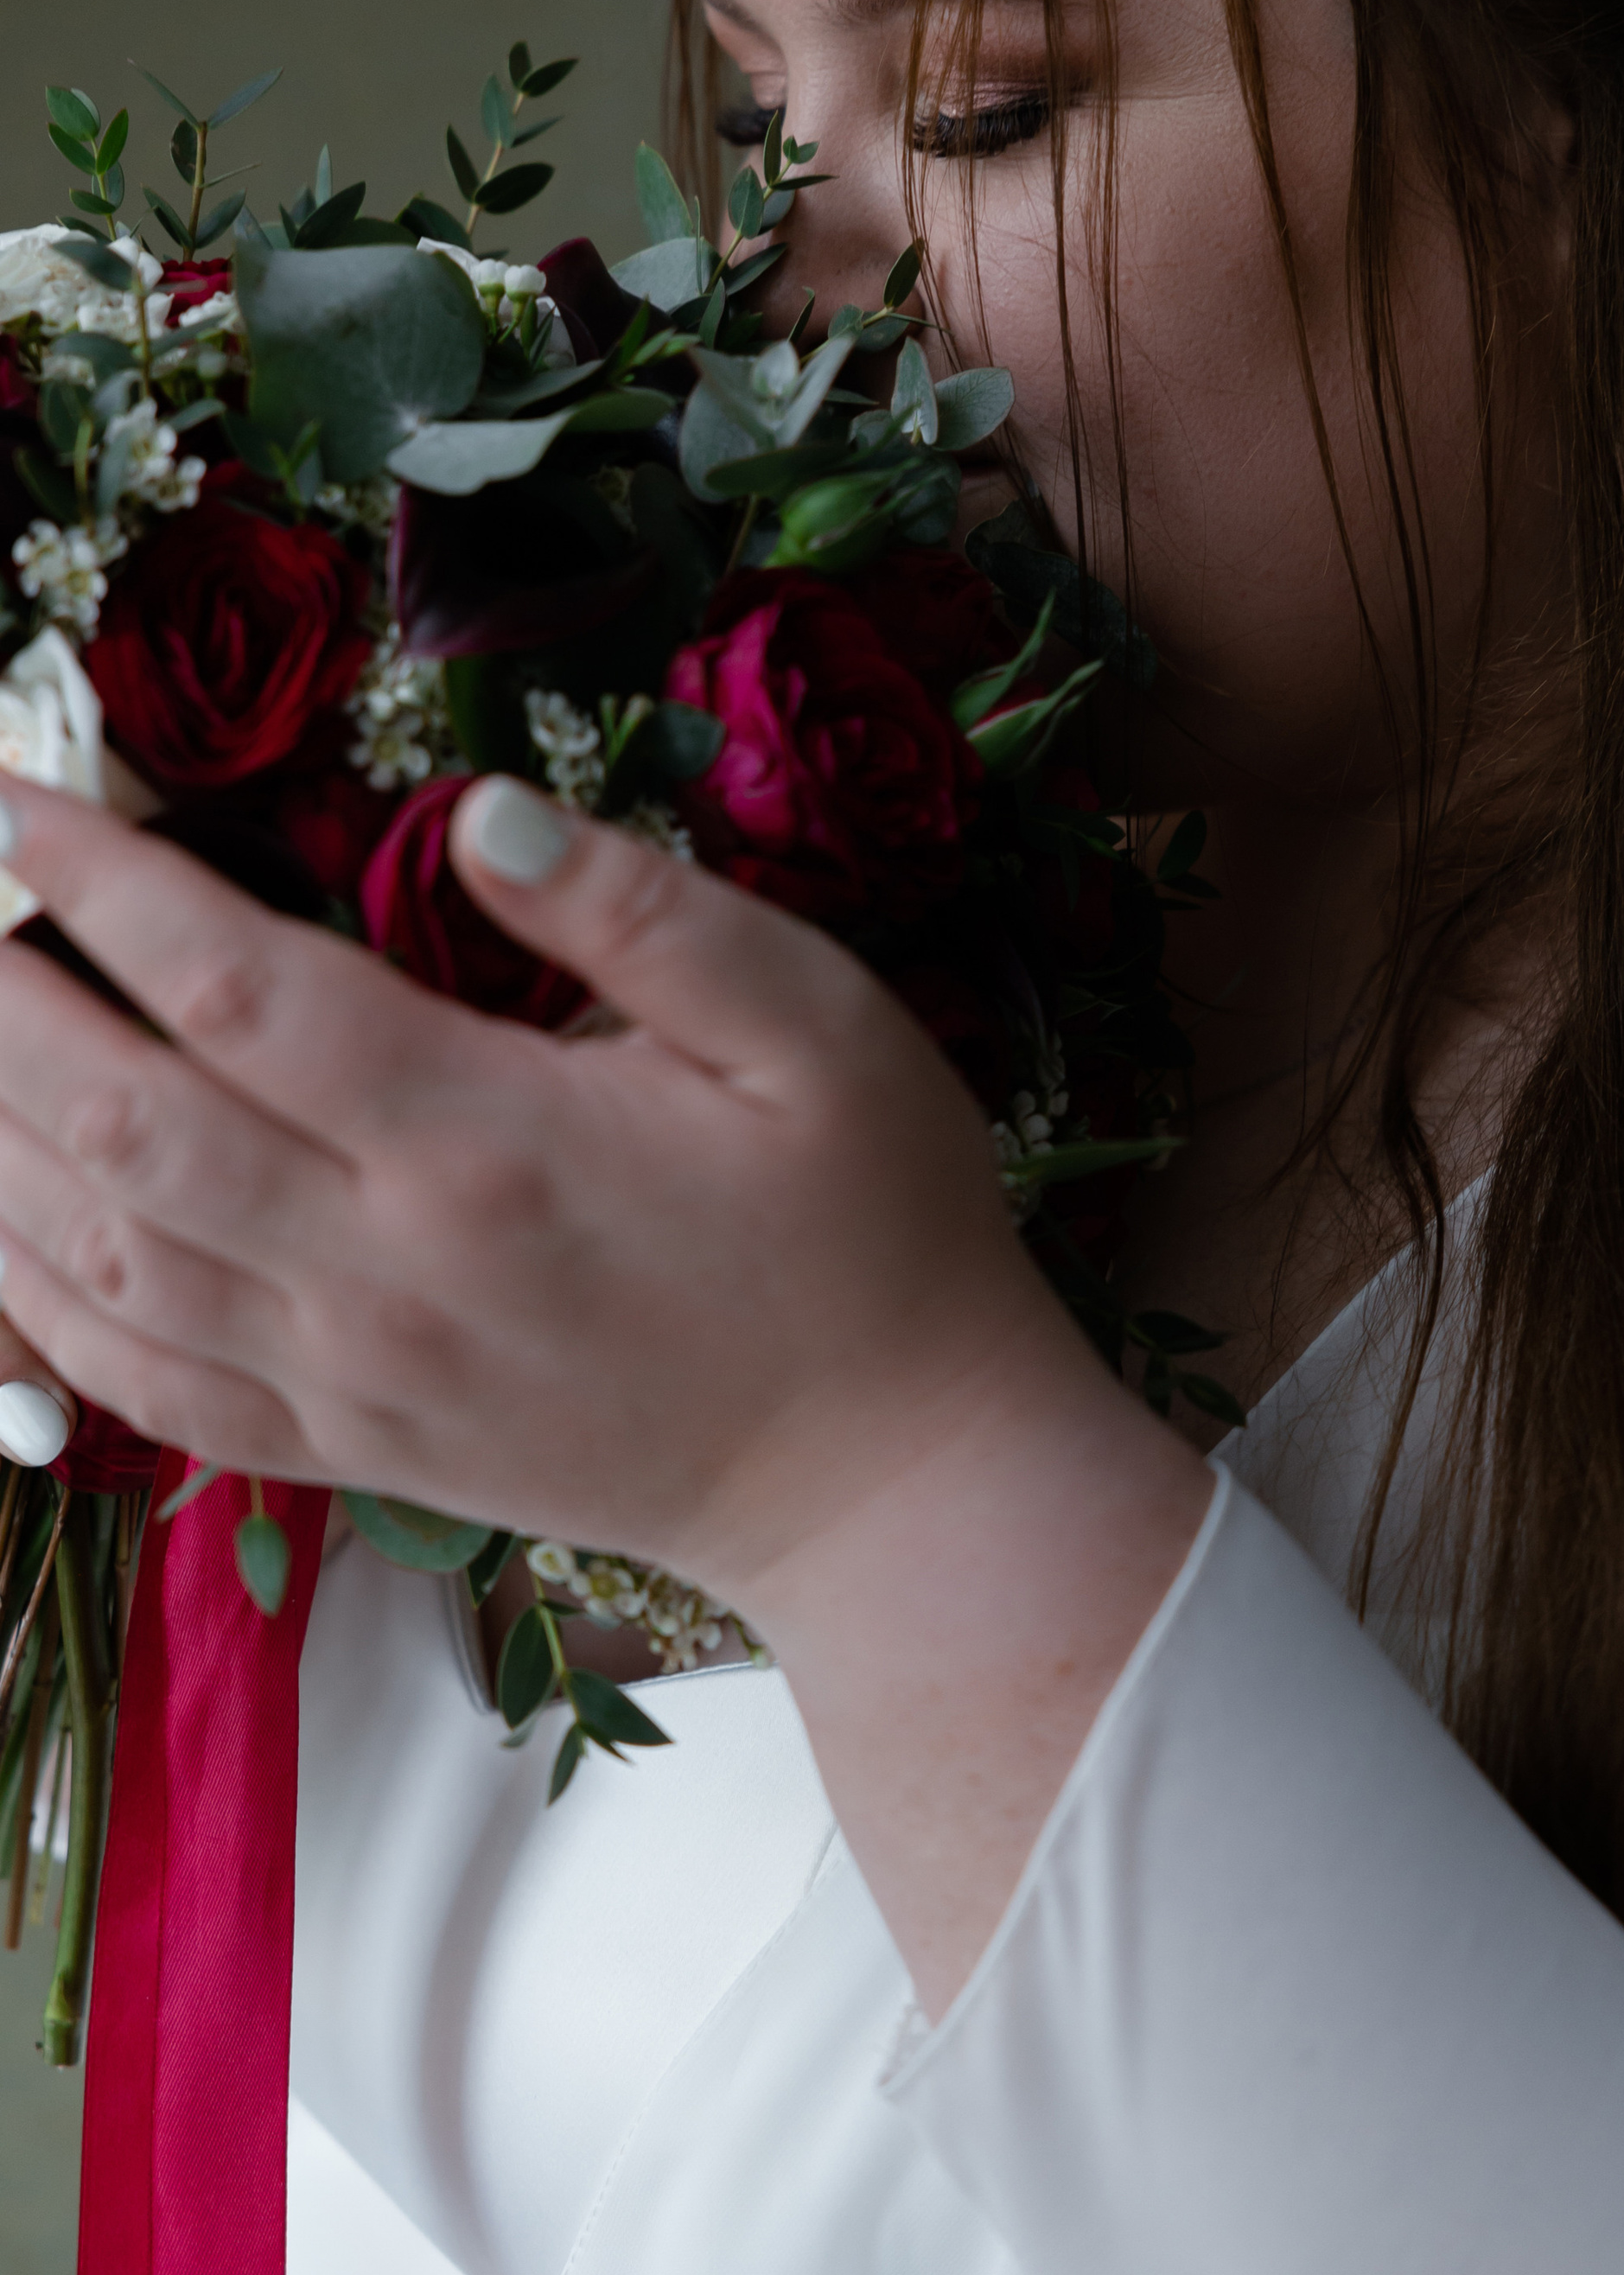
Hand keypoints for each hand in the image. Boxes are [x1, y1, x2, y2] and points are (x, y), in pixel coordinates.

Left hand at [0, 775, 1208, 2002]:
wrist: (885, 1476)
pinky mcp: (349, 1449)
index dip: (101, 885)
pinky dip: (30, 1303)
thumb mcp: (822, 1030)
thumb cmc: (870, 1226)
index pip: (239, 989)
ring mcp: (352, 1379)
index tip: (10, 798)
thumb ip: (646, 915)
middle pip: (119, 1123)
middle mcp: (385, 1270)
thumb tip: (479, 811)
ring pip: (96, 1258)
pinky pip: (138, 1386)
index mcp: (493, 1145)